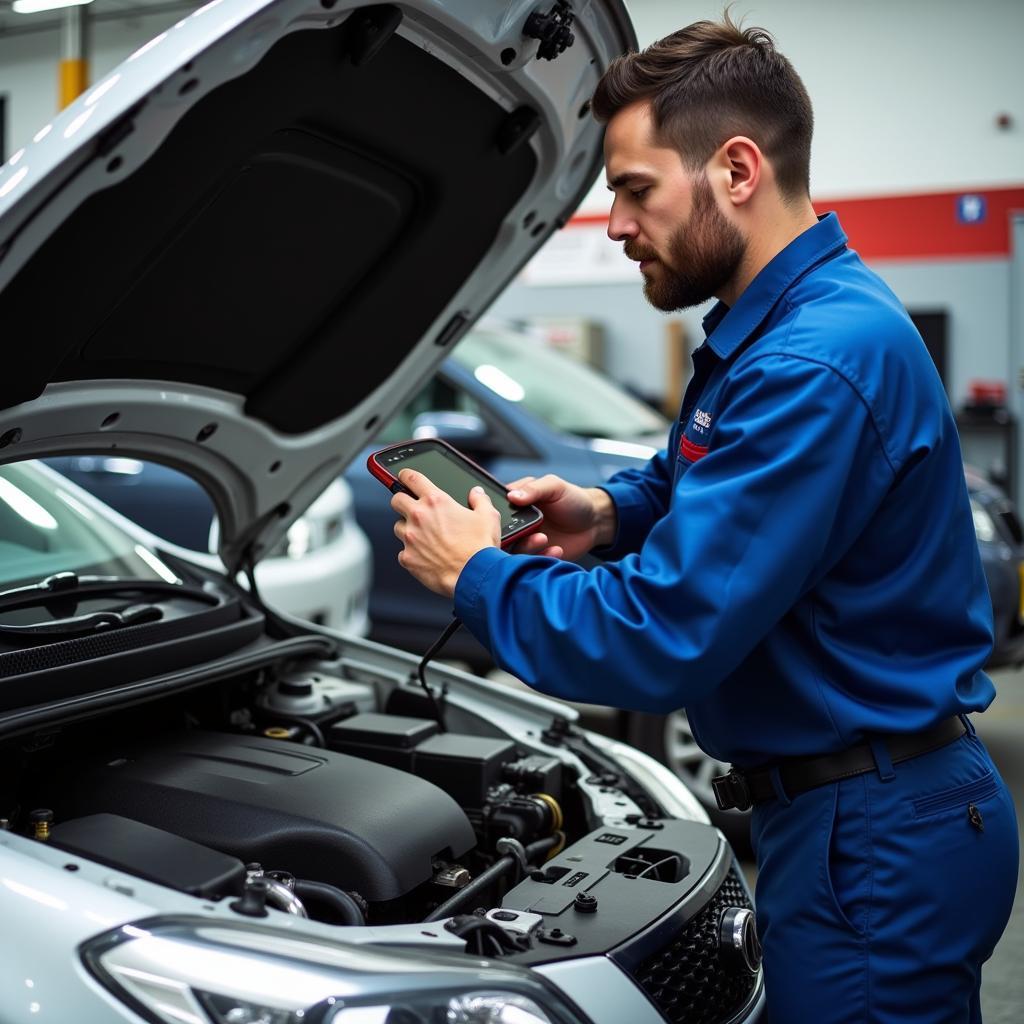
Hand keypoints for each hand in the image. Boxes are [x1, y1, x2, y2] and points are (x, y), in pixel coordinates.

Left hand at [391, 468, 500, 597]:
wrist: (474, 576)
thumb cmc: (480, 547)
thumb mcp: (488, 516)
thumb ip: (480, 500)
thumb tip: (476, 494)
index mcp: (436, 501)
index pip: (411, 478)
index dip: (405, 475)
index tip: (404, 476)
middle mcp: (419, 516)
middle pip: (396, 500)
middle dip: (402, 501)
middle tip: (412, 508)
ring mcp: (410, 538)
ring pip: (397, 527)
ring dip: (407, 529)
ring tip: (424, 537)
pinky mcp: (408, 558)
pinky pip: (402, 552)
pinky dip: (411, 553)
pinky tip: (425, 556)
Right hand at [504, 474, 616, 559]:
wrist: (595, 522)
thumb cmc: (574, 499)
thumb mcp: (555, 486)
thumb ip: (534, 488)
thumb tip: (512, 495)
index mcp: (516, 504)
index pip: (495, 509)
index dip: (493, 514)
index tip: (500, 517)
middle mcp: (517, 524)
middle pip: (500, 533)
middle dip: (509, 535)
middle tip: (523, 532)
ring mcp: (527, 541)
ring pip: (514, 550)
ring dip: (527, 546)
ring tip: (543, 538)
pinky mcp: (538, 557)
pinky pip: (531, 562)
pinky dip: (543, 557)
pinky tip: (557, 549)